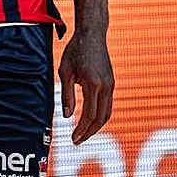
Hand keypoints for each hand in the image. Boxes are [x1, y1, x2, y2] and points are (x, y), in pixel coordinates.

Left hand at [58, 29, 113, 143]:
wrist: (92, 34)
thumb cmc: (75, 50)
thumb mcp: (65, 71)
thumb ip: (67, 94)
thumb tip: (67, 117)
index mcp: (93, 84)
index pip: (90, 115)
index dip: (82, 130)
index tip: (74, 139)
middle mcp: (106, 87)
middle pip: (101, 118)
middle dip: (90, 132)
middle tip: (77, 141)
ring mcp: (111, 85)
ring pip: (107, 113)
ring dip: (96, 126)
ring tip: (83, 134)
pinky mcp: (111, 83)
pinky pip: (108, 105)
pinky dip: (100, 116)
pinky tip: (90, 120)